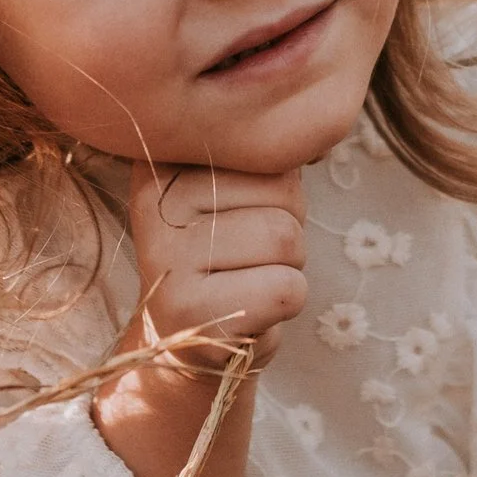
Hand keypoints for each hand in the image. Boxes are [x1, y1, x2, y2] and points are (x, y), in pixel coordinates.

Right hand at [121, 163, 308, 370]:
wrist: (192, 338)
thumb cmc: (231, 254)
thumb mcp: (243, 189)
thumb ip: (271, 154)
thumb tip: (321, 138)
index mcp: (167, 155)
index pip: (267, 145)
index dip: (281, 185)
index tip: (246, 211)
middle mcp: (155, 196)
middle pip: (283, 190)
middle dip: (287, 227)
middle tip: (246, 256)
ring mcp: (166, 253)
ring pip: (286, 237)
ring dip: (289, 266)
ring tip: (248, 280)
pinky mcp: (187, 308)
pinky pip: (286, 289)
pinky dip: (286, 302)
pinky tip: (247, 310)